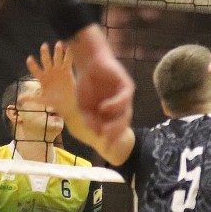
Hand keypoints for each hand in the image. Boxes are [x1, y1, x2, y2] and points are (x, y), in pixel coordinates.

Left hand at [26, 41, 76, 118]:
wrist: (67, 104)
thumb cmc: (54, 102)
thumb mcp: (42, 100)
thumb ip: (32, 98)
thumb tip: (19, 99)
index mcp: (42, 77)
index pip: (34, 68)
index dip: (32, 64)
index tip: (30, 59)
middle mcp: (49, 72)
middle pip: (46, 60)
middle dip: (45, 53)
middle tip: (44, 46)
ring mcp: (58, 71)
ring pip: (57, 59)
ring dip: (58, 52)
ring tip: (59, 44)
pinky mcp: (67, 72)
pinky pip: (67, 62)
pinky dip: (68, 56)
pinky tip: (69, 49)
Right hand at [68, 24, 133, 144]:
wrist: (88, 63)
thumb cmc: (86, 85)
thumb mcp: (83, 106)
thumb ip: (89, 119)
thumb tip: (96, 134)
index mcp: (113, 113)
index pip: (116, 129)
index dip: (112, 139)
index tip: (105, 148)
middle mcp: (122, 107)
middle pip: (123, 123)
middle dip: (115, 134)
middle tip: (108, 141)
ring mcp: (125, 97)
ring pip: (126, 113)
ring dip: (116, 123)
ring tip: (105, 129)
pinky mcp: (127, 86)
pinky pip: (125, 98)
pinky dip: (115, 105)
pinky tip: (104, 108)